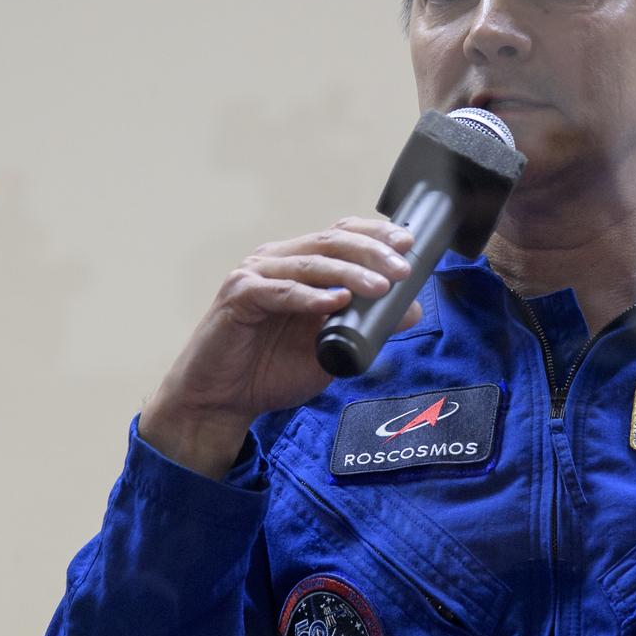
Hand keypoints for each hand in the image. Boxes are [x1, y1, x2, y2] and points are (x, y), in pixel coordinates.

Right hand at [139, 217, 417, 476]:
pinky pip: (279, 291)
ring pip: (310, 264)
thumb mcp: (332, 348)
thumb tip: (411, 310)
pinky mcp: (238, 297)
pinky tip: (335, 302)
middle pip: (330, 243)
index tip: (408, 243)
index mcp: (299, 264)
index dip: (375, 235)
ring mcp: (255, 275)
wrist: (223, 401)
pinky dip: (309, 296)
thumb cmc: (271, 370)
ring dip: (349, 274)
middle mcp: (276, 261)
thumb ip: (367, 327)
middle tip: (403, 268)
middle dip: (372, 253)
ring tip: (381, 287)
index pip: (341, 235)